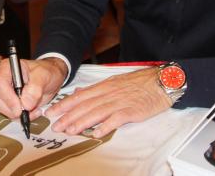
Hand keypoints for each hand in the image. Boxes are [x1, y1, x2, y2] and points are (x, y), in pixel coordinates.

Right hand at [0, 57, 66, 119]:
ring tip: (34, 109)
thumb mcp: (44, 75)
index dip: (8, 98)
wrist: (50, 79)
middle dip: (12, 109)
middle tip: (28, 110)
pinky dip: (21, 117)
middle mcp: (3, 79)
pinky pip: (9, 114)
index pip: (0, 84)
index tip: (20, 107)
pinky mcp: (8, 103)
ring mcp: (4, 92)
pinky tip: (32, 111)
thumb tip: (26, 103)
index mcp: (8, 68)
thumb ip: (35, 87)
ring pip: (1, 108)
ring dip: (17, 114)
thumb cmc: (46, 72)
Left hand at [45, 67, 171, 138]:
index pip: (80, 95)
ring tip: (70, 130)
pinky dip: (106, 126)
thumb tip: (79, 92)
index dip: (65, 104)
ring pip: (97, 112)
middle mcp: (110, 93)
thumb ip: (97, 89)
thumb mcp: (115, 81)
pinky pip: (117, 119)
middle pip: (86, 105)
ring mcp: (120, 101)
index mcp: (105, 86)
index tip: (52, 112)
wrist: (162, 82)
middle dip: (69, 116)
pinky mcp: (132, 110)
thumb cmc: (140, 83)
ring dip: (82, 122)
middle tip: (56, 126)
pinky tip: (97, 133)